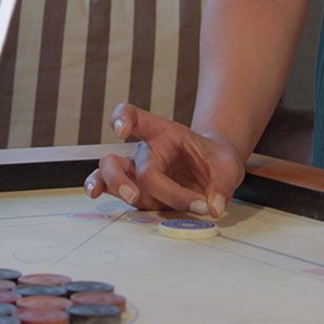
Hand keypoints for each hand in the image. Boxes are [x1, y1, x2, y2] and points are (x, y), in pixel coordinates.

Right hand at [84, 103, 245, 218]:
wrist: (214, 173)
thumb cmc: (216, 162)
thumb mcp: (228, 166)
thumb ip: (223, 185)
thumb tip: (213, 206)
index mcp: (163, 134)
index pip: (136, 117)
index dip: (123, 119)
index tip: (122, 130)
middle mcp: (144, 153)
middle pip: (117, 159)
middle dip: (122, 178)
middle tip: (135, 195)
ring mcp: (137, 174)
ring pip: (109, 176)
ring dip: (116, 187)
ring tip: (131, 199)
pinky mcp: (139, 193)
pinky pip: (115, 192)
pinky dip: (107, 194)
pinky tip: (95, 195)